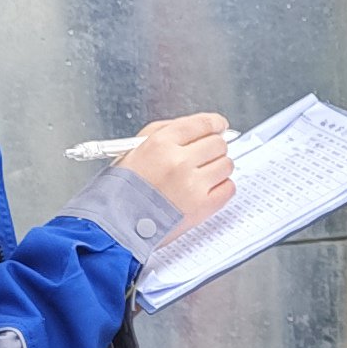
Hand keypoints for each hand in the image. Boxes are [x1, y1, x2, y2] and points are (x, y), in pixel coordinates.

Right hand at [118, 113, 234, 232]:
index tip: (219, 126)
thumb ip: (166, 132)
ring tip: (202, 175)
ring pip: (227, 165)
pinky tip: (206, 189)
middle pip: (218, 144)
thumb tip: (197, 128)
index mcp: (161, 143)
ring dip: (218, 167)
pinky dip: (221, 187)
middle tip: (206, 154)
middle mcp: (179, 162)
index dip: (215, 123)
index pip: (202, 124)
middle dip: (214, 147)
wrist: (117, 223)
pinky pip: (229, 188)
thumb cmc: (122, 188)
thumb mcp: (134, 148)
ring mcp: (193, 185)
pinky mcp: (202, 207)